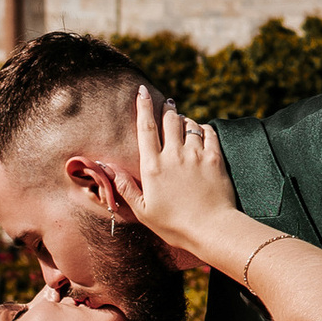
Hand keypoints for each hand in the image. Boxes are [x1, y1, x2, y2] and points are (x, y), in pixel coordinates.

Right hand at [111, 87, 246, 267]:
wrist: (211, 229)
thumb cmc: (174, 225)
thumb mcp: (143, 211)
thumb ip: (126, 187)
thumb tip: (107, 167)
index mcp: (153, 167)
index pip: (146, 128)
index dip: (143, 106)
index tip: (142, 91)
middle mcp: (173, 155)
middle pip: (169, 120)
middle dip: (167, 108)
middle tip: (168, 103)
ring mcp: (195, 155)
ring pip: (189, 124)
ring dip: (185, 120)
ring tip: (183, 122)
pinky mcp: (214, 158)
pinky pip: (209, 132)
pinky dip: (203, 128)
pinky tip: (201, 132)